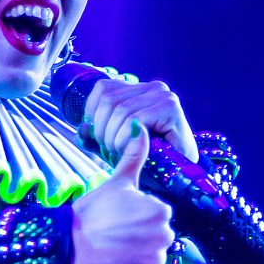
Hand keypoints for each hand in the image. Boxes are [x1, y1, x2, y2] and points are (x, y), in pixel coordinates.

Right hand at [70, 132, 173, 263]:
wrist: (67, 247)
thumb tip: (141, 127)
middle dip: (139, 242)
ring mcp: (157, 261)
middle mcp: (166, 236)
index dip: (136, 222)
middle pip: (156, 241)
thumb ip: (133, 157)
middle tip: (113, 239)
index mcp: (161, 210)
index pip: (156, 219)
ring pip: (152, 262)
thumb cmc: (89, 214)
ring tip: (113, 254)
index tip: (116, 223)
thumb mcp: (114, 183)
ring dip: (136, 261)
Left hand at [79, 75, 200, 163]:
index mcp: (140, 90)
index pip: (103, 88)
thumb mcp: (116, 146)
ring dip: (112, 137)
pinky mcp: (170, 109)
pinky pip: (134, 119)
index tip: (97, 138)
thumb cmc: (151, 161)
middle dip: (101, 129)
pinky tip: (128, 150)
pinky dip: (124, 138)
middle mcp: (154, 88)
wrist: (181, 176)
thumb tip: (82, 127)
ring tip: (118, 154)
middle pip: (108, 99)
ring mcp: (164, 96)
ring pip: (119, 110)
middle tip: (108, 152)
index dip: (91, 113)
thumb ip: (96, 136)